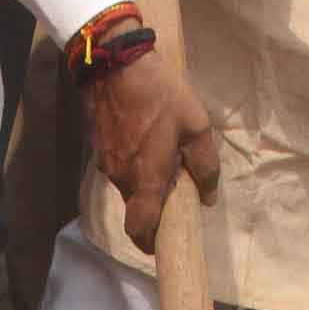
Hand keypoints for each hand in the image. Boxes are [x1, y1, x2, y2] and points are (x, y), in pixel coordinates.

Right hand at [86, 49, 220, 254]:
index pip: (141, 228)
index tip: (159, 245)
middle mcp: (123, 178)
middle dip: (152, 207)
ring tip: (161, 156)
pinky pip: (119, 167)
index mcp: (147, 179)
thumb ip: (205, 166)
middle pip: (136, 208)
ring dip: (143, 183)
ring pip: (127, 187)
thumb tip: (208, 197)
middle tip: (173, 188)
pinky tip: (145, 142)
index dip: (149, 243)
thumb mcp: (197, 127)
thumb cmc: (162, 95)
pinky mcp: (100, 147)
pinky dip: (133, 165)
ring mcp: (107, 163)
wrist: (117, 64)